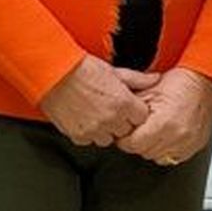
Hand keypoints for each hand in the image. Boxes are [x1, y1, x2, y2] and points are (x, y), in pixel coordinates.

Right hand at [40, 55, 157, 146]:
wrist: (56, 73)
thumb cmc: (84, 69)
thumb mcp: (116, 71)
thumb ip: (138, 79)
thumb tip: (154, 79)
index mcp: (123, 103)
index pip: (141, 118)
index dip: (136, 112)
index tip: (130, 107)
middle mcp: (110, 119)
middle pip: (126, 130)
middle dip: (122, 121)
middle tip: (112, 109)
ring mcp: (94, 129)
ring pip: (108, 139)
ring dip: (106, 130)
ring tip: (98, 114)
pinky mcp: (78, 135)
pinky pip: (89, 141)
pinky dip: (89, 133)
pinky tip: (85, 119)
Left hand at [117, 68, 211, 165]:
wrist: (203, 80)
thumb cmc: (179, 82)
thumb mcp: (148, 91)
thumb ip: (131, 110)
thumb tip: (117, 122)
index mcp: (164, 123)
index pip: (133, 145)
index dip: (125, 138)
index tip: (126, 132)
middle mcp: (178, 136)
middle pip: (144, 152)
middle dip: (138, 141)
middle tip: (140, 129)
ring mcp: (188, 142)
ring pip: (158, 157)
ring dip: (153, 146)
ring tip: (154, 131)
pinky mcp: (196, 145)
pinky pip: (174, 157)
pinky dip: (167, 149)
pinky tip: (167, 136)